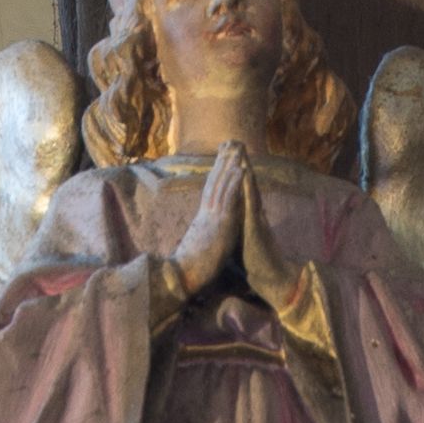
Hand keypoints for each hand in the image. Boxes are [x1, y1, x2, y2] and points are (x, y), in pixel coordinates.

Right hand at [171, 141, 245, 299]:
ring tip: (238, 151)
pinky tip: (241, 170)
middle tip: (229, 146)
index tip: (220, 162)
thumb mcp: (196, 249)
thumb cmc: (187, 269)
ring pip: (221, 186)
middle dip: (222, 164)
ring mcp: (213, 217)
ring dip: (230, 167)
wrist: (182, 276)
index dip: (215, 177)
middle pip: (214, 183)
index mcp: (202, 221)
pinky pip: (228, 198)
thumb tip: (198, 238)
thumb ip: (200, 239)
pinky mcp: (220, 223)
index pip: (209, 193)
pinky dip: (234, 182)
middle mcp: (206, 214)